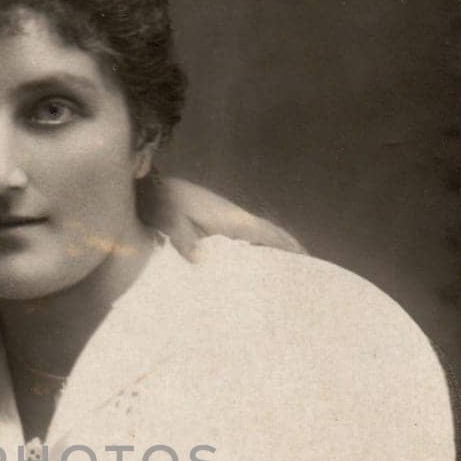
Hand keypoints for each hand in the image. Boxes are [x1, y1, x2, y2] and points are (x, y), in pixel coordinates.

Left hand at [147, 175, 304, 260]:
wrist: (154, 188)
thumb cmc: (163, 204)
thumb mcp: (171, 221)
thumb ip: (184, 240)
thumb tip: (201, 261)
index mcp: (231, 219)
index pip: (267, 234)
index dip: (287, 246)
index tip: (306, 260)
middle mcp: (236, 218)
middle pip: (271, 234)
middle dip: (290, 250)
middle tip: (306, 272)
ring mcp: (229, 219)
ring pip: (261, 235)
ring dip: (276, 248)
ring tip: (290, 270)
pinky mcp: (220, 222)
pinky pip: (247, 237)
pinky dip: (260, 246)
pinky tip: (258, 261)